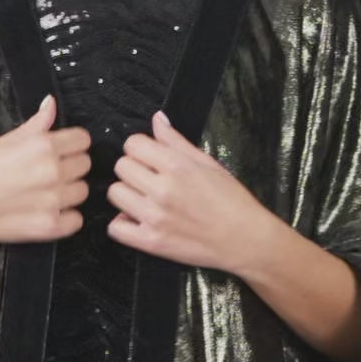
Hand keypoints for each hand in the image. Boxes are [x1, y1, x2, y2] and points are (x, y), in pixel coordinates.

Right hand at [0, 93, 90, 250]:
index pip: (82, 140)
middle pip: (84, 165)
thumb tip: (50, 103)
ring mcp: (54, 201)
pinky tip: (47, 212)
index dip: (71, 144)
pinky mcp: (51, 226)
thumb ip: (36, 124)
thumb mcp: (6, 141)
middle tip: (47, 174)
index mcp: (43, 146)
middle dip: (69, 167)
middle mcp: (53, 171)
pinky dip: (65, 218)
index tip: (61, 151)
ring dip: (68, 192)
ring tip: (45, 194)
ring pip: (82, 191)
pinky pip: (76, 219)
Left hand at [107, 109, 271, 272]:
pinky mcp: (151, 242)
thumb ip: (176, 141)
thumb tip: (157, 120)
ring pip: (115, 193)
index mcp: (177, 166)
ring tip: (145, 200)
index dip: (140, 149)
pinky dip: (123, 223)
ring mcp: (155, 217)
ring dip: (127, 195)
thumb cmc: (231, 200)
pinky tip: (138, 220)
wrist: (245, 239)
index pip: (133, 144)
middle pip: (121, 167)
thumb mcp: (208, 163)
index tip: (149, 158)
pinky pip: (115, 228)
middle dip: (133, 170)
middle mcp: (163, 189)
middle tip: (149, 180)